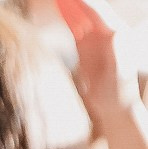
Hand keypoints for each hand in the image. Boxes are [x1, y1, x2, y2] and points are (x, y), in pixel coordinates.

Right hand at [61, 0, 143, 127]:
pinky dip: (66, 16)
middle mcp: (105, 33)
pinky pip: (74, 26)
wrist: (114, 106)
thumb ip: (118, 50)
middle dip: (73, 1)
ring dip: (68, 4)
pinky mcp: (84, 48)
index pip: (95, 12)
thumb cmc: (119, 90)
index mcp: (114, 35)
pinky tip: (59, 8)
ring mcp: (93, 40)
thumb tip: (114, 32)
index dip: (81, 2)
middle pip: (86, 9)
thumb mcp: (120, 71)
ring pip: (79, 15)